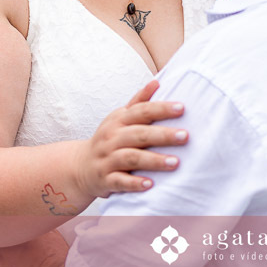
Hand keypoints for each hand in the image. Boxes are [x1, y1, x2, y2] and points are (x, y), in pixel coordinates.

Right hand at [74, 79, 187, 197]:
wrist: (80, 166)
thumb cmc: (109, 139)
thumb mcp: (120, 118)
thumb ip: (139, 102)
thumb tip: (156, 82)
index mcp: (119, 120)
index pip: (141, 111)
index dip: (161, 109)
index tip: (182, 108)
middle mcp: (112, 138)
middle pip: (139, 134)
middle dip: (163, 135)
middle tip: (185, 136)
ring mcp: (107, 159)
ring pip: (131, 157)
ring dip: (154, 160)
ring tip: (175, 162)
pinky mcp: (106, 180)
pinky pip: (120, 182)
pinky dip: (134, 183)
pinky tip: (151, 184)